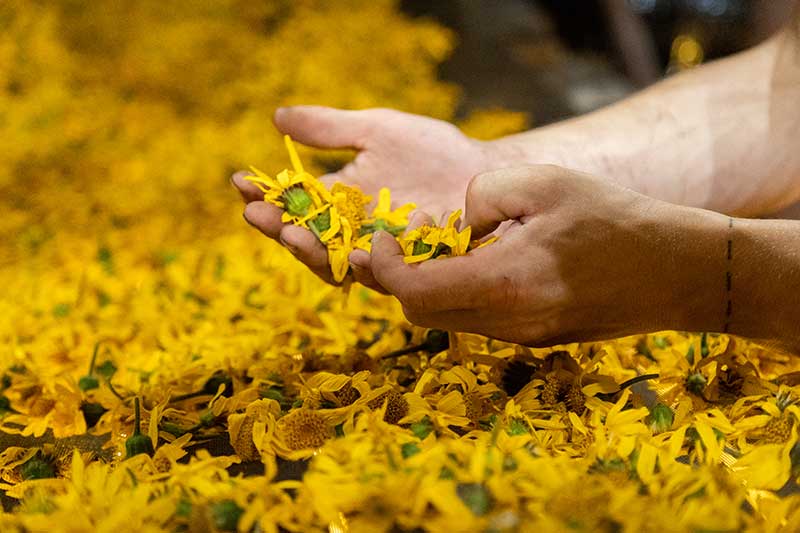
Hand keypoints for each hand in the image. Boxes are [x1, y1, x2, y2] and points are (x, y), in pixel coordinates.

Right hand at [232, 106, 497, 283]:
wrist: (482, 171)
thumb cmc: (431, 150)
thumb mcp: (378, 130)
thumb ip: (331, 130)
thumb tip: (277, 116)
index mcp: (337, 200)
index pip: (289, 203)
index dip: (262, 196)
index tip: (239, 181)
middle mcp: (350, 233)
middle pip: (303, 240)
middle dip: (277, 228)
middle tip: (257, 216)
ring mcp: (377, 254)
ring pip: (334, 264)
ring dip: (309, 252)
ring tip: (292, 236)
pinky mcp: (407, 269)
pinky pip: (381, 274)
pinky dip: (363, 267)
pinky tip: (353, 254)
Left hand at [363, 165, 728, 345]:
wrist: (676, 271)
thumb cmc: (613, 217)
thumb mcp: (540, 181)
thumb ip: (481, 195)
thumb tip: (458, 226)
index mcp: (504, 284)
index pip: (414, 291)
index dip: (384, 266)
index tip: (379, 237)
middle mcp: (508, 322)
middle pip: (422, 314)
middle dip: (394, 278)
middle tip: (395, 240)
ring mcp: (523, 337)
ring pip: (448, 319)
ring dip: (427, 284)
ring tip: (436, 242)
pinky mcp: (537, 339)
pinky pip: (478, 319)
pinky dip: (459, 292)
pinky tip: (474, 260)